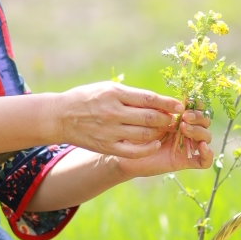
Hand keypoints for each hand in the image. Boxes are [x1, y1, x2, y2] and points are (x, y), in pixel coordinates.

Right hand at [55, 80, 188, 158]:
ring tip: (166, 130)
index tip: (180, 105)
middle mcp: (113, 112)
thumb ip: (131, 95)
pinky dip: (148, 148)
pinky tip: (155, 144)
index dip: (167, 103)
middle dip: (167, 119)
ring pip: (145, 134)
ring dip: (160, 133)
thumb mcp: (107, 88)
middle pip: (150, 117)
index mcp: (115, 94)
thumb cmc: (87, 98)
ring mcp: (110, 131)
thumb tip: (156, 100)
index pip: (149, 99)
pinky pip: (133, 151)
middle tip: (176, 119)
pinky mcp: (107, 146)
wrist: (61, 116)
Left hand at [111, 106, 213, 178]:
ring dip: (199, 131)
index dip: (198, 105)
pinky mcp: (185, 162)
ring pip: (206, 138)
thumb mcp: (149, 118)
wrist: (126, 155)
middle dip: (198, 117)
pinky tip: (201, 146)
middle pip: (205, 122)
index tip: (190, 102)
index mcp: (180, 118)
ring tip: (184, 128)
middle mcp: (187, 131)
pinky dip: (208, 154)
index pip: (198, 109)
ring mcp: (187, 146)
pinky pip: (205, 161)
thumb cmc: (135, 133)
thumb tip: (179, 105)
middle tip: (184, 117)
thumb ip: (163, 111)